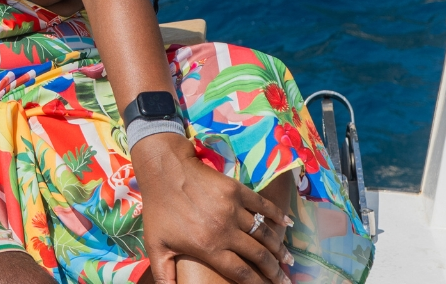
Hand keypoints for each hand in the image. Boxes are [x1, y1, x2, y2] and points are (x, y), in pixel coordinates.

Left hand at [134, 135, 287, 283]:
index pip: (241, 272)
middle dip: (275, 271)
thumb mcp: (157, 246)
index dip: (258, 283)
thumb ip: (165, 275)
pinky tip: (287, 225)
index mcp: (208, 247)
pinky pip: (262, 206)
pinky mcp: (236, 190)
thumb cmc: (159, 211)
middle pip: (258, 255)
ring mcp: (233, 208)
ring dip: (279, 248)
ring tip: (288, 259)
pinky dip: (277, 216)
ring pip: (264, 233)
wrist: (164, 172)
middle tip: (285, 280)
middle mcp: (224, 230)